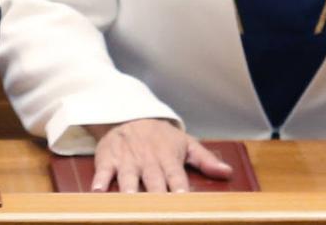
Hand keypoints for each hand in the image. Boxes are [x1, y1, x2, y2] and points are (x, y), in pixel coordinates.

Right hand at [87, 118, 233, 192]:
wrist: (130, 116)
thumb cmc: (161, 137)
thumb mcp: (186, 143)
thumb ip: (206, 160)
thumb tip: (227, 173)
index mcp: (168, 158)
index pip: (176, 176)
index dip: (179, 188)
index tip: (183, 200)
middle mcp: (148, 160)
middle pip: (153, 180)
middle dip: (157, 195)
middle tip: (159, 210)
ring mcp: (127, 160)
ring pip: (128, 177)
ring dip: (130, 189)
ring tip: (132, 201)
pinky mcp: (108, 159)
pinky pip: (103, 171)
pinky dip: (100, 180)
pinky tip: (98, 191)